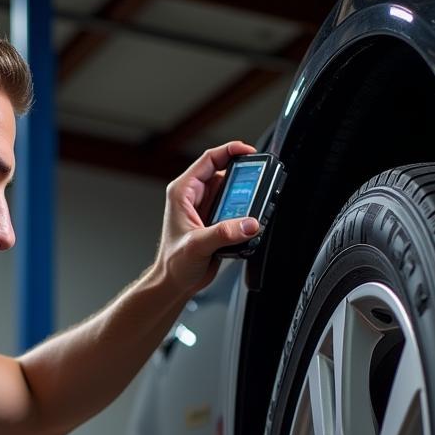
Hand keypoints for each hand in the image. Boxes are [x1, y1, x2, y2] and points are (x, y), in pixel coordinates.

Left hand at [153, 141, 263, 296]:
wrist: (174, 283)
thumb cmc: (173, 264)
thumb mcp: (197, 245)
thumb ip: (223, 233)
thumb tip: (249, 223)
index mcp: (183, 192)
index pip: (209, 159)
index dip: (231, 151)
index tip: (250, 153)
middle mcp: (195, 197)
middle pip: (225, 173)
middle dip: (244, 176)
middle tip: (261, 183)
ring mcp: (207, 209)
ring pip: (233, 192)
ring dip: (247, 197)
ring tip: (258, 205)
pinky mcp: (217, 222)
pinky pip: (237, 209)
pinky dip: (247, 212)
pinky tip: (251, 220)